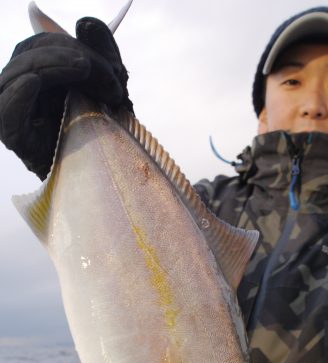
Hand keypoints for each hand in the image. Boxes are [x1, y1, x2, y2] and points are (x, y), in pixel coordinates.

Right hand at [0, 17, 131, 179]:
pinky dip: (19, 94)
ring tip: (84, 70)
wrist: (117, 176)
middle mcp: (24, 94)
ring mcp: (17, 115)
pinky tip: (36, 82)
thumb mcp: (111, 87)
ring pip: (18, 75)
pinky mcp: (18, 139)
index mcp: (41, 79)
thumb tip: (82, 20)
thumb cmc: (112, 133)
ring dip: (52, 66)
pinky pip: (7, 110)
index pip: (39, 45)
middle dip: (68, 54)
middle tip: (103, 72)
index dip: (68, 44)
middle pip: (29, 55)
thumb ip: (101, 53)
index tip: (108, 66)